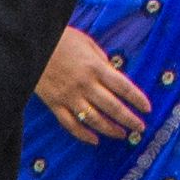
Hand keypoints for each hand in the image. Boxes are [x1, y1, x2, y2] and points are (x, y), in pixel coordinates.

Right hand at [36, 26, 150, 142]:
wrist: (31, 45)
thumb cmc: (61, 39)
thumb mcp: (87, 43)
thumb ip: (102, 59)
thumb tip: (113, 73)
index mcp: (96, 67)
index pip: (124, 87)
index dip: (138, 100)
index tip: (147, 109)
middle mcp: (85, 85)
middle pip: (113, 107)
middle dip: (129, 119)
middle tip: (140, 127)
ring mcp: (69, 97)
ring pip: (94, 119)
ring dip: (110, 129)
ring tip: (122, 135)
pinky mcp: (55, 104)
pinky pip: (71, 124)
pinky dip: (83, 135)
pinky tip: (94, 140)